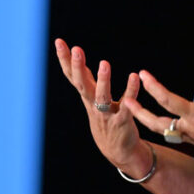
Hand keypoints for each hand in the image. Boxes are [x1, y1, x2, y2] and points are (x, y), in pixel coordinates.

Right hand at [54, 39, 148, 173]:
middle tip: (76, 49)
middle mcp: (93, 105)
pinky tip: (134, 77)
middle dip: (78, 67)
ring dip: (103, 81)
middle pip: (82, 84)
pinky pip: (127, 107)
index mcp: (86, 97)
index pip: (72, 76)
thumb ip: (87, 80)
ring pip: (102, 97)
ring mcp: (107, 115)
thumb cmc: (106, 120)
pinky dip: (131, 92)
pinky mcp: (122, 123)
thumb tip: (76, 58)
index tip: (59, 41)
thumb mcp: (92, 99)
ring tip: (104, 63)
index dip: (64, 60)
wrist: (118, 152)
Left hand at [124, 63, 193, 172]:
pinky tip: (156, 121)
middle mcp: (188, 129)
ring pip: (162, 129)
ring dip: (147, 120)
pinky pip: (171, 133)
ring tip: (133, 110)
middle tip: (124, 101)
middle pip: (157, 122)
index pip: (169, 101)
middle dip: (139, 112)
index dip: (155, 87)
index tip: (143, 74)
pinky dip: (160, 126)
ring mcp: (190, 136)